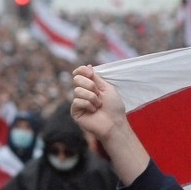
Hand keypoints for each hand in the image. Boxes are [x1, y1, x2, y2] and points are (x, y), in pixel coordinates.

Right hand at [70, 65, 149, 184]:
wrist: (115, 123)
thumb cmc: (114, 107)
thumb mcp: (107, 88)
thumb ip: (96, 78)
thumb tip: (88, 66)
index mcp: (90, 86)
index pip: (79, 73)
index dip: (82, 70)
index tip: (90, 73)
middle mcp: (82, 93)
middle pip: (77, 79)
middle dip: (90, 85)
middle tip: (99, 94)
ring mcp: (78, 102)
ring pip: (77, 90)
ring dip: (92, 97)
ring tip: (98, 105)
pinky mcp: (75, 111)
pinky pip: (77, 101)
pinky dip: (88, 105)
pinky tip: (93, 111)